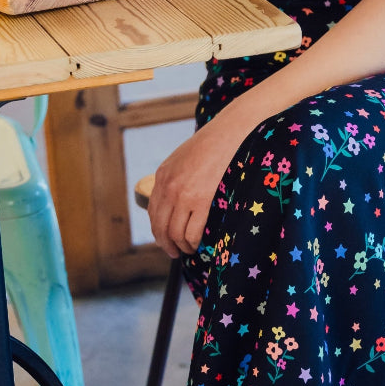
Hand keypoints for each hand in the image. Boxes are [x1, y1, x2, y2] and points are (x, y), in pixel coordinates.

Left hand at [148, 114, 247, 258]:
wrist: (231, 132)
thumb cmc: (214, 144)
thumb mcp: (183, 158)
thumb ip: (175, 178)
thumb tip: (175, 202)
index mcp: (163, 176)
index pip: (153, 212)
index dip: (158, 231)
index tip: (165, 239)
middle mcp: (169, 187)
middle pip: (160, 227)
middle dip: (166, 244)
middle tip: (175, 252)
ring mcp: (184, 195)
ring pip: (175, 234)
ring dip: (181, 246)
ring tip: (189, 249)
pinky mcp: (202, 201)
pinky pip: (193, 233)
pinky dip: (194, 243)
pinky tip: (200, 243)